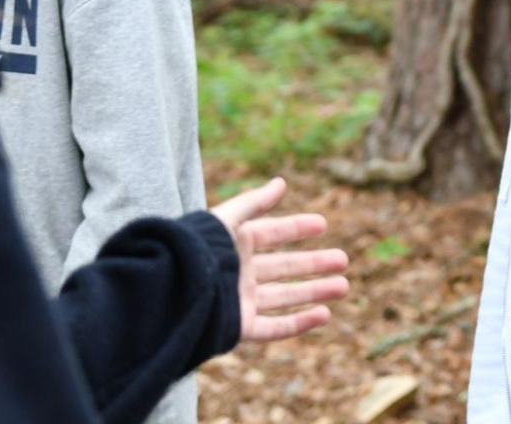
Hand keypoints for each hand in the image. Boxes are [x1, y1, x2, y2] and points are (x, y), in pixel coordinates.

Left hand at [209, 177, 349, 343]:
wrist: (167, 294)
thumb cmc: (194, 254)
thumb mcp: (225, 222)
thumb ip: (253, 203)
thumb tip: (282, 182)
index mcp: (233, 246)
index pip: (271, 234)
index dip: (296, 228)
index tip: (322, 224)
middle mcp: (239, 273)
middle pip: (284, 267)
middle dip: (314, 263)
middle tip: (343, 259)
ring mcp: (240, 301)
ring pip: (285, 296)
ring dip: (315, 291)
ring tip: (343, 286)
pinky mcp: (238, 327)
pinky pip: (274, 327)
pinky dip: (299, 323)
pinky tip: (323, 314)